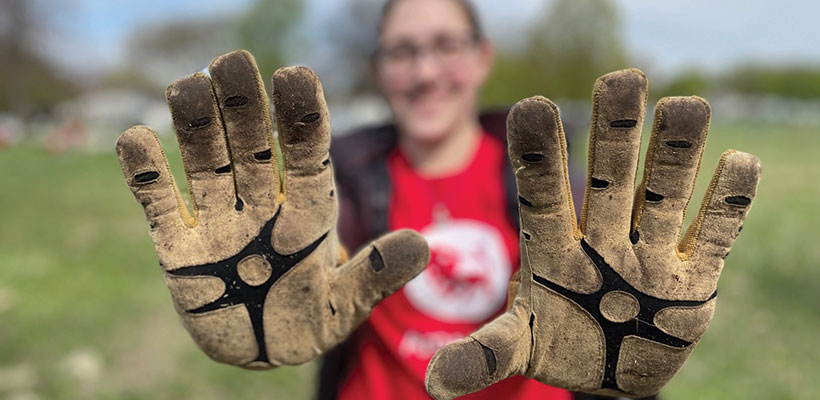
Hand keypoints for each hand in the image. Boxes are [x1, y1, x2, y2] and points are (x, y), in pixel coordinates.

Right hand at [116, 50, 428, 368]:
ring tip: (187, 85)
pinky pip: (160, 205)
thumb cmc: (308, 323)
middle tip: (234, 62)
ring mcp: (218, 224)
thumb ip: (375, 275)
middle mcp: (262, 208)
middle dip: (244, 110)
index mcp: (307, 216)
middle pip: (252, 151)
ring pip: (207, 166)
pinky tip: (134, 139)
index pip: (306, 159)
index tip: (296, 77)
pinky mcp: (178, 248)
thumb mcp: (345, 305)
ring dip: (196, 128)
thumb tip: (421, 247)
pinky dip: (146, 176)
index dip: (302, 121)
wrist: (260, 350)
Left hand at [425, 69, 760, 397]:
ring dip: (677, 154)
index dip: (540, 157)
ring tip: (686, 106)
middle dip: (616, 133)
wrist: (611, 363)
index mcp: (555, 249)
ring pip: (665, 194)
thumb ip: (486, 353)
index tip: (532, 107)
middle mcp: (604, 238)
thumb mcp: (520, 345)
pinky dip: (727, 204)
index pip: (543, 196)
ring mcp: (651, 253)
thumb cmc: (559, 342)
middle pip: (610, 179)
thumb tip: (435, 383)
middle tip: (621, 79)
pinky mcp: (694, 277)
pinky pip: (714, 234)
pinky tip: (738, 163)